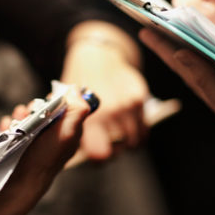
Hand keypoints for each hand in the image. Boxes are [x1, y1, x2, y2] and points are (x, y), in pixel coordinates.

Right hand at [0, 87, 91, 214]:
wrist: (22, 182)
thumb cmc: (45, 158)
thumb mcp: (67, 132)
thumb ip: (77, 110)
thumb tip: (76, 89)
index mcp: (69, 131)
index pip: (67, 106)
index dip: (57, 100)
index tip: (48, 100)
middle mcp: (54, 135)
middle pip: (45, 109)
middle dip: (33, 106)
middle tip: (28, 111)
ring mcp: (36, 141)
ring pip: (27, 117)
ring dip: (19, 114)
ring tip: (14, 120)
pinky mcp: (20, 145)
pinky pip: (14, 128)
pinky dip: (9, 125)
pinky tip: (6, 127)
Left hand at [61, 22, 149, 159]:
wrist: (97, 55)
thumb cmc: (79, 83)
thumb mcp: (69, 105)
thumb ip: (73, 126)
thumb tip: (75, 150)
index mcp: (89, 118)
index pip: (100, 155)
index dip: (99, 159)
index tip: (97, 155)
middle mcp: (110, 114)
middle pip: (119, 151)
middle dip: (114, 151)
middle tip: (108, 144)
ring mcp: (127, 106)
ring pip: (134, 142)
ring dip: (128, 143)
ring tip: (119, 137)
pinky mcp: (139, 98)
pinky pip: (144, 128)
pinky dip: (140, 132)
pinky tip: (131, 129)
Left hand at [140, 28, 214, 179]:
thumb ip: (206, 80)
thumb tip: (179, 54)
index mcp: (209, 92)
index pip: (180, 64)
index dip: (163, 46)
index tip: (144, 30)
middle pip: (190, 62)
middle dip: (172, 44)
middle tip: (155, 25)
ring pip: (208, 67)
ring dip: (194, 49)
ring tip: (180, 33)